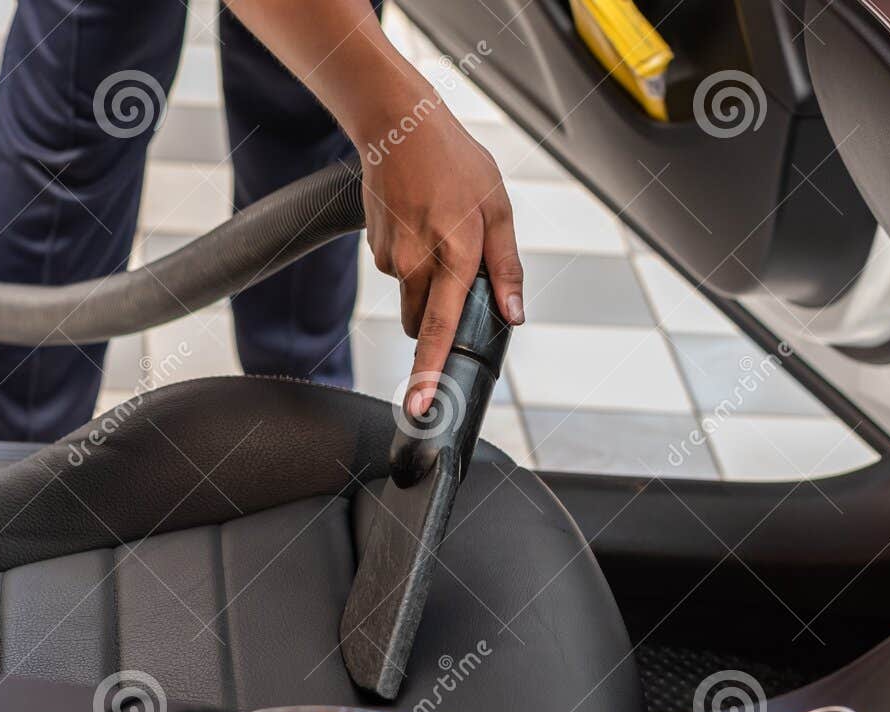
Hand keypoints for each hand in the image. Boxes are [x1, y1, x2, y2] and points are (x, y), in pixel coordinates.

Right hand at [357, 90, 523, 418]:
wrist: (399, 126)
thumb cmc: (456, 162)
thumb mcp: (499, 209)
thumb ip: (506, 268)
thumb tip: (514, 315)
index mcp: (454, 255)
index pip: (439, 330)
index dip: (430, 374)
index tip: (421, 407)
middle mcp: (417, 264)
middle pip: (422, 327)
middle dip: (439, 322)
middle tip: (458, 281)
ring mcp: (391, 259)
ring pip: (410, 300)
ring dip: (427, 287)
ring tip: (440, 234)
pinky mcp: (376, 251)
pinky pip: (398, 275)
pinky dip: (412, 262)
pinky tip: (420, 224)